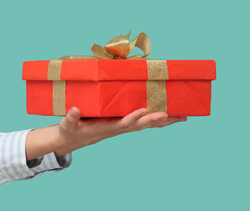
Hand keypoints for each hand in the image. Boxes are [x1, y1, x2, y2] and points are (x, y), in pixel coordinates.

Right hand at [54, 107, 186, 155]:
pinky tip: (168, 116)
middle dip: (158, 120)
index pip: (123, 123)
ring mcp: (124, 127)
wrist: (75, 138)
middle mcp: (119, 128)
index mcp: (107, 127)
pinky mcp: (125, 124)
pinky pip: (144, 122)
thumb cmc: (71, 129)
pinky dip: (157, 120)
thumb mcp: (68, 124)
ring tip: (182, 117)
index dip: (134, 117)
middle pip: (141, 125)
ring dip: (164, 122)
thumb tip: (74, 110)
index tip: (145, 110)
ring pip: (147, 125)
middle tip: (174, 115)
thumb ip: (71, 118)